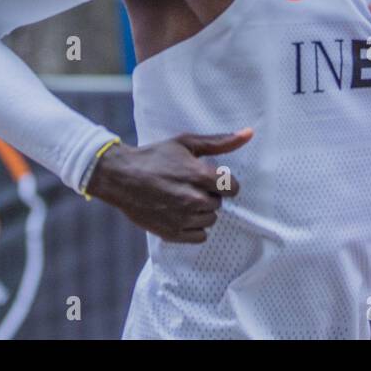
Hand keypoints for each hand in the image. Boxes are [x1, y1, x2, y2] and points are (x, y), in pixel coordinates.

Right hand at [86, 129, 251, 242]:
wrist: (121, 177)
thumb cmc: (154, 157)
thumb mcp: (186, 143)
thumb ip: (220, 142)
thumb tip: (249, 134)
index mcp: (198, 176)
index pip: (233, 188)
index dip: (224, 182)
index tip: (211, 178)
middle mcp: (193, 200)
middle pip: (219, 203)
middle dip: (209, 195)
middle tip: (189, 185)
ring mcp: (182, 218)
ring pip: (210, 220)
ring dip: (201, 211)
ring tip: (182, 198)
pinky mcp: (172, 233)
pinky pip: (200, 236)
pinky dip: (193, 227)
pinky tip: (180, 213)